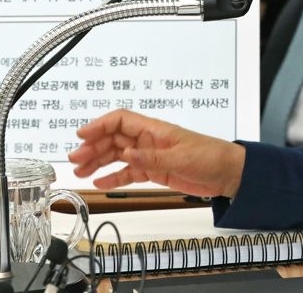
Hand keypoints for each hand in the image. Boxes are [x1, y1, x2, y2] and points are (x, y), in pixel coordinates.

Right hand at [68, 109, 244, 197]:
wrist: (228, 173)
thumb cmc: (210, 156)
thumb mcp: (181, 157)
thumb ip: (152, 158)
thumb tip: (127, 155)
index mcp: (155, 130)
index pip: (121, 120)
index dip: (99, 125)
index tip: (82, 135)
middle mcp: (149, 140)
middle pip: (114, 138)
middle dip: (93, 146)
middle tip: (75, 158)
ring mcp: (150, 155)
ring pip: (118, 155)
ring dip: (98, 161)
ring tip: (80, 170)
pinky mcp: (154, 170)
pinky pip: (128, 172)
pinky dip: (113, 176)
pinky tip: (100, 182)